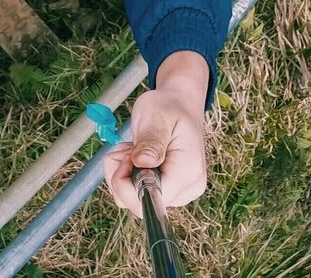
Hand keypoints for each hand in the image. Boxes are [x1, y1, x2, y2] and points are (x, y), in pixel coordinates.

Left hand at [105, 51, 209, 218]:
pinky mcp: (170, 191)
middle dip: (122, 176)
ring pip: (134, 201)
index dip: (126, 184)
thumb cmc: (168, 108)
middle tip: (129, 148)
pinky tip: (137, 156)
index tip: (127, 156)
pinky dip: (128, 176)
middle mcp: (187, 189)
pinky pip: (138, 195)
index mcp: (187, 173)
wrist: (180, 106)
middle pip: (139, 204)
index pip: (150, 200)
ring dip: (123, 174)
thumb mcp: (156, 117)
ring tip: (134, 148)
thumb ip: (150, 142)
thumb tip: (142, 163)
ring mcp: (180, 193)